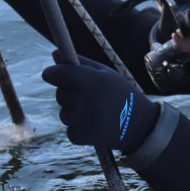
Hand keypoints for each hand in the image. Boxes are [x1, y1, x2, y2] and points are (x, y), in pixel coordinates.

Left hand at [41, 55, 159, 152]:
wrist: (141, 124)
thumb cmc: (120, 94)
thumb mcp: (106, 74)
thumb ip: (80, 63)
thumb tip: (55, 54)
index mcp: (95, 81)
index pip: (61, 74)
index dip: (52, 73)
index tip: (49, 74)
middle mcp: (90, 100)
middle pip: (60, 94)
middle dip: (68, 94)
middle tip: (86, 96)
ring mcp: (87, 120)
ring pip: (64, 114)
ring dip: (73, 113)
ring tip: (93, 112)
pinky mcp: (85, 136)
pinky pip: (69, 130)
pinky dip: (77, 129)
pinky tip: (93, 125)